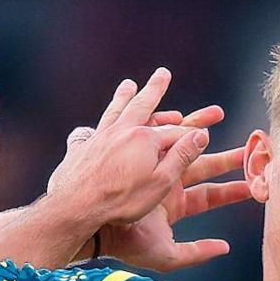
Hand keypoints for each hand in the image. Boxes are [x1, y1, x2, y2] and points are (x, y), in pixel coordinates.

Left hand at [39, 68, 216, 237]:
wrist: (75, 207)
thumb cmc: (122, 200)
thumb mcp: (161, 183)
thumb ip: (181, 156)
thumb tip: (201, 134)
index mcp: (145, 139)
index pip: (175, 132)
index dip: (191, 136)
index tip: (203, 136)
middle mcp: (122, 131)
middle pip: (143, 105)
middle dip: (155, 89)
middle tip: (162, 73)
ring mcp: (100, 138)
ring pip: (114, 111)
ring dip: (123, 97)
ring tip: (128, 85)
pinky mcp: (80, 149)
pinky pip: (86, 132)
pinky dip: (91, 127)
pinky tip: (87, 129)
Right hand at [94, 129, 251, 271]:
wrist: (96, 226)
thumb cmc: (128, 243)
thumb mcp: (167, 255)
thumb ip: (196, 253)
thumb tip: (225, 248)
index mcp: (174, 206)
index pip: (209, 196)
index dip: (231, 190)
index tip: (253, 183)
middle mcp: (166, 185)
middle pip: (202, 165)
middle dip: (226, 156)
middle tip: (250, 145)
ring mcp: (153, 167)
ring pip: (183, 143)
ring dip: (200, 128)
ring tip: (218, 113)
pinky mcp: (139, 152)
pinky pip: (158, 133)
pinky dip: (173, 124)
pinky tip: (186, 117)